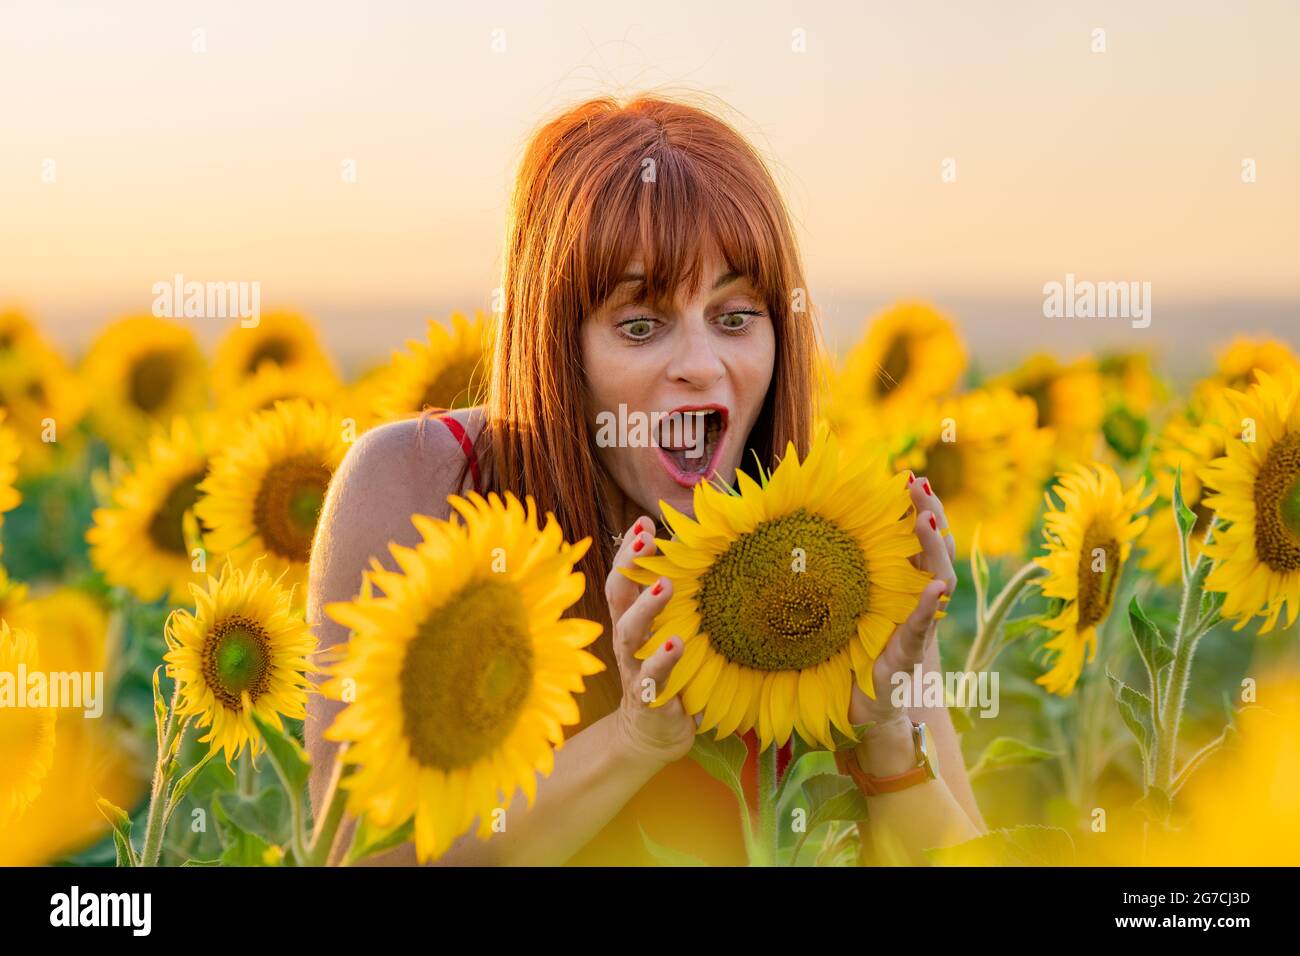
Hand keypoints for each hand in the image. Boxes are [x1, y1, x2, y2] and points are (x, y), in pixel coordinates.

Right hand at [604, 515, 697, 765]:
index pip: (623, 582)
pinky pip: (653, 681)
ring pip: (631, 637)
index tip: (643, 523)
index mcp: (632, 626)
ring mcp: (636, 672)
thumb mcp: (667, 637)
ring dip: (646, 609)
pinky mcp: (651, 702)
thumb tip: (699, 561)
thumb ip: (676, 608)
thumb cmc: (665, 677)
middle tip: (646, 541)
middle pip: (619, 600)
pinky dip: (662, 663)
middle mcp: (628, 645)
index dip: (628, 553)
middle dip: (629, 568)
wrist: (651, 737)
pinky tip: (676, 644)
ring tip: (665, 586)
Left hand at [849, 474, 957, 726]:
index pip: (917, 539)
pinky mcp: (909, 653)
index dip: (918, 508)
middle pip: (935, 550)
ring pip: (939, 580)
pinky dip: (929, 607)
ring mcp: (918, 625)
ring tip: (926, 520)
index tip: (909, 476)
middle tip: (919, 483)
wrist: (863, 707)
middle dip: (930, 515)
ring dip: (933, 549)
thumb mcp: (847, 604)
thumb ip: (845, 572)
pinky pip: (922, 626)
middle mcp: (917, 600)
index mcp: (902, 586)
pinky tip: (933, 587)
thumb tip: (819, 528)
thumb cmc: (853, 652)